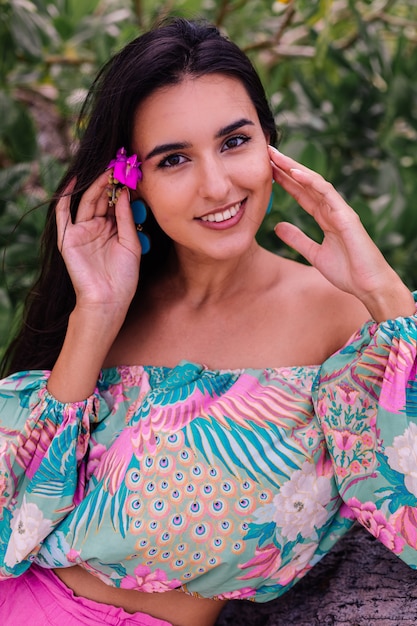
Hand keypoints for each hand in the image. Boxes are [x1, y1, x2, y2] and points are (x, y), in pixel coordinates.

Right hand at [55, 172, 141, 315]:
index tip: (132, 173)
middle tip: (119, 166)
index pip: (116, 203)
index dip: (123, 188)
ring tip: (106, 171)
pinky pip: (63, 214)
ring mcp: (82, 232)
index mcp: (113, 230)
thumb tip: (125, 193)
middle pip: (102, 199)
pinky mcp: (68, 238)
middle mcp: (97, 228)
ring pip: (87, 203)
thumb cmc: (124, 277)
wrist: (109, 299)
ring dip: (95, 186)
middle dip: (110, 183)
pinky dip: (65, 197)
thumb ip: (127, 219)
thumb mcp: (131, 244)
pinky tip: (73, 182)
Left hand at [268, 146, 414, 320]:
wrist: (368, 286)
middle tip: (267, 151)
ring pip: (315, 182)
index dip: (285, 181)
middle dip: (287, 167)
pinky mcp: (346, 216)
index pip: (302, 194)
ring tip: (277, 156)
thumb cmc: (347, 271)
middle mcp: (332, 210)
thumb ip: (297, 239)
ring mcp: (340, 210)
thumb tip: (277, 227)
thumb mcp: (314, 254)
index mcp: (326, 218)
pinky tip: (295, 173)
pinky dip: (311, 181)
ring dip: (295, 168)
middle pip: (306, 183)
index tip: (266, 170)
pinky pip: (327, 193)